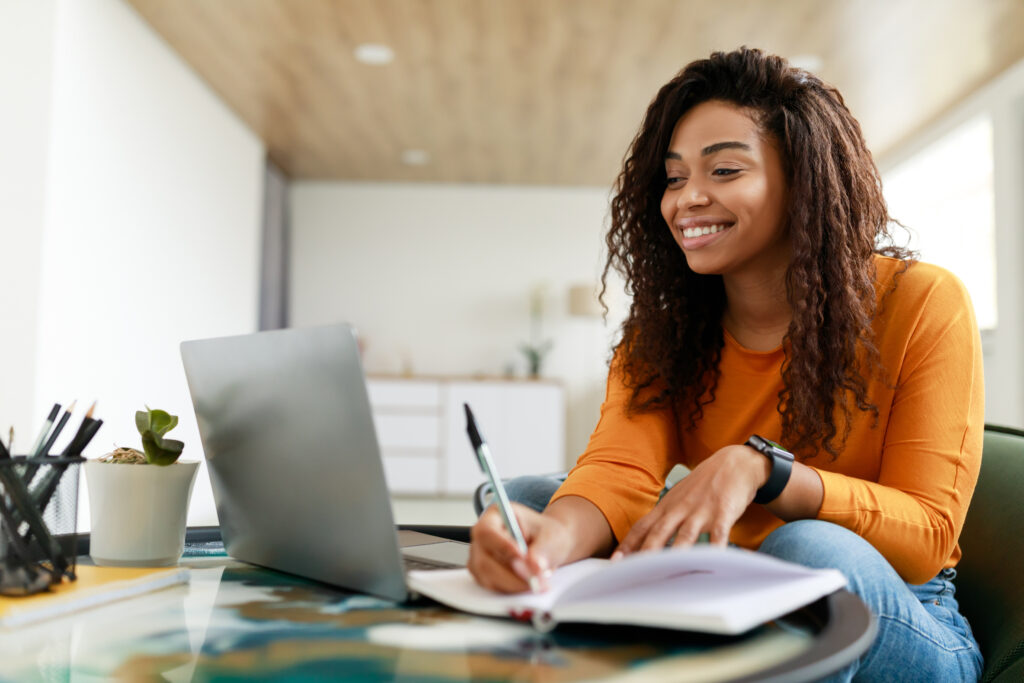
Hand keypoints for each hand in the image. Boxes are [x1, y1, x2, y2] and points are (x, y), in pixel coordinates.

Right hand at [468, 503, 571, 592]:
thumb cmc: (546, 534)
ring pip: (487, 577)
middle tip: (536, 580)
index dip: (502, 547)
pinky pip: (492, 586)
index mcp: (495, 515)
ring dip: (514, 584)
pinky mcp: (483, 574)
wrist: (547, 544)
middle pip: (484, 560)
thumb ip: (542, 550)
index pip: (487, 532)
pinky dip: (512, 589)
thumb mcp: (550, 536)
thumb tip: (533, 566)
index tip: (523, 557)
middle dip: (511, 574)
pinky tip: (528, 584)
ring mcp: (480, 556)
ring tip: (538, 583)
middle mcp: (482, 536)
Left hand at [613, 444, 768, 556]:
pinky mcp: (723, 513)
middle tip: (632, 571)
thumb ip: (664, 520)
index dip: (628, 545)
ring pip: (685, 536)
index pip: (642, 528)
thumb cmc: (704, 486)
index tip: (615, 562)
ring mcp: (700, 511)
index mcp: (666, 507)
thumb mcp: (678, 499)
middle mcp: (680, 509)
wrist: (734, 463)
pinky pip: (718, 534)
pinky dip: (715, 549)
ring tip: (665, 572)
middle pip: (658, 533)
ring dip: (674, 554)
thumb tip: (648, 544)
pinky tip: (712, 562)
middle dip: (644, 553)